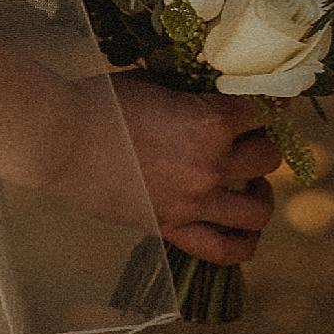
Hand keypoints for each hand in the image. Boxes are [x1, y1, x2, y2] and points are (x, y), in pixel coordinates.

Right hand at [112, 75, 278, 263]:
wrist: (59, 140)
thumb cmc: (102, 100)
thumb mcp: (157, 83)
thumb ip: (192, 93)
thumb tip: (217, 92)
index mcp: (209, 121)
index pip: (266, 111)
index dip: (275, 102)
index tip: (273, 99)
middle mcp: (210, 165)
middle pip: (270, 157)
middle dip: (269, 141)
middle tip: (258, 134)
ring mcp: (193, 204)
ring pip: (259, 210)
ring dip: (263, 192)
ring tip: (254, 181)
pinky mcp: (172, 229)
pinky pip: (224, 250)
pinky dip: (244, 244)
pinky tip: (245, 230)